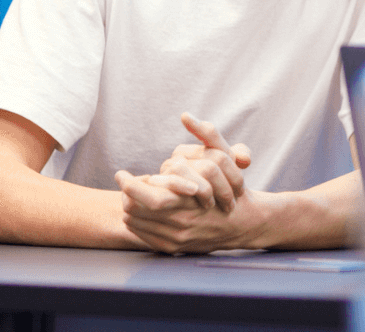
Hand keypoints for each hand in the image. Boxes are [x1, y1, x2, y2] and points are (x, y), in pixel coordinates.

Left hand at [109, 113, 259, 253]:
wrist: (243, 223)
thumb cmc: (233, 186)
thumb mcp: (225, 155)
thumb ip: (207, 134)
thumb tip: (186, 115)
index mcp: (191, 200)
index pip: (147, 196)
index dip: (129, 183)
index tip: (121, 173)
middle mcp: (182, 223)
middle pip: (135, 211)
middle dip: (125, 194)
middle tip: (124, 181)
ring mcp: (176, 239)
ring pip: (135, 223)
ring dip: (129, 207)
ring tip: (133, 194)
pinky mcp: (173, 249)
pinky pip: (142, 236)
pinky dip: (136, 222)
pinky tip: (140, 211)